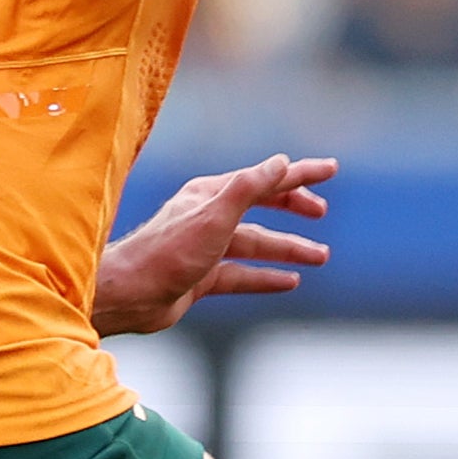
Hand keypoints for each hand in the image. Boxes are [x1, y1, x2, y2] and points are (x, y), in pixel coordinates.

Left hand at [94, 154, 335, 334]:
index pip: (263, 179)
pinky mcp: (201, 278)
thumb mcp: (215, 216)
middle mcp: (208, 217)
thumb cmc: (166, 253)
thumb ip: (249, 188)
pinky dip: (267, 277)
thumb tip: (282, 162)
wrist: (127, 295)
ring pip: (256, 245)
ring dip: (288, 249)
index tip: (330, 169)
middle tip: (321, 212)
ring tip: (321, 256)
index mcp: (210, 194)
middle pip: (259, 207)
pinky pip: (243, 275)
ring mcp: (205, 249)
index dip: (299, 174)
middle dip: (293, 208)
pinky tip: (291, 282)